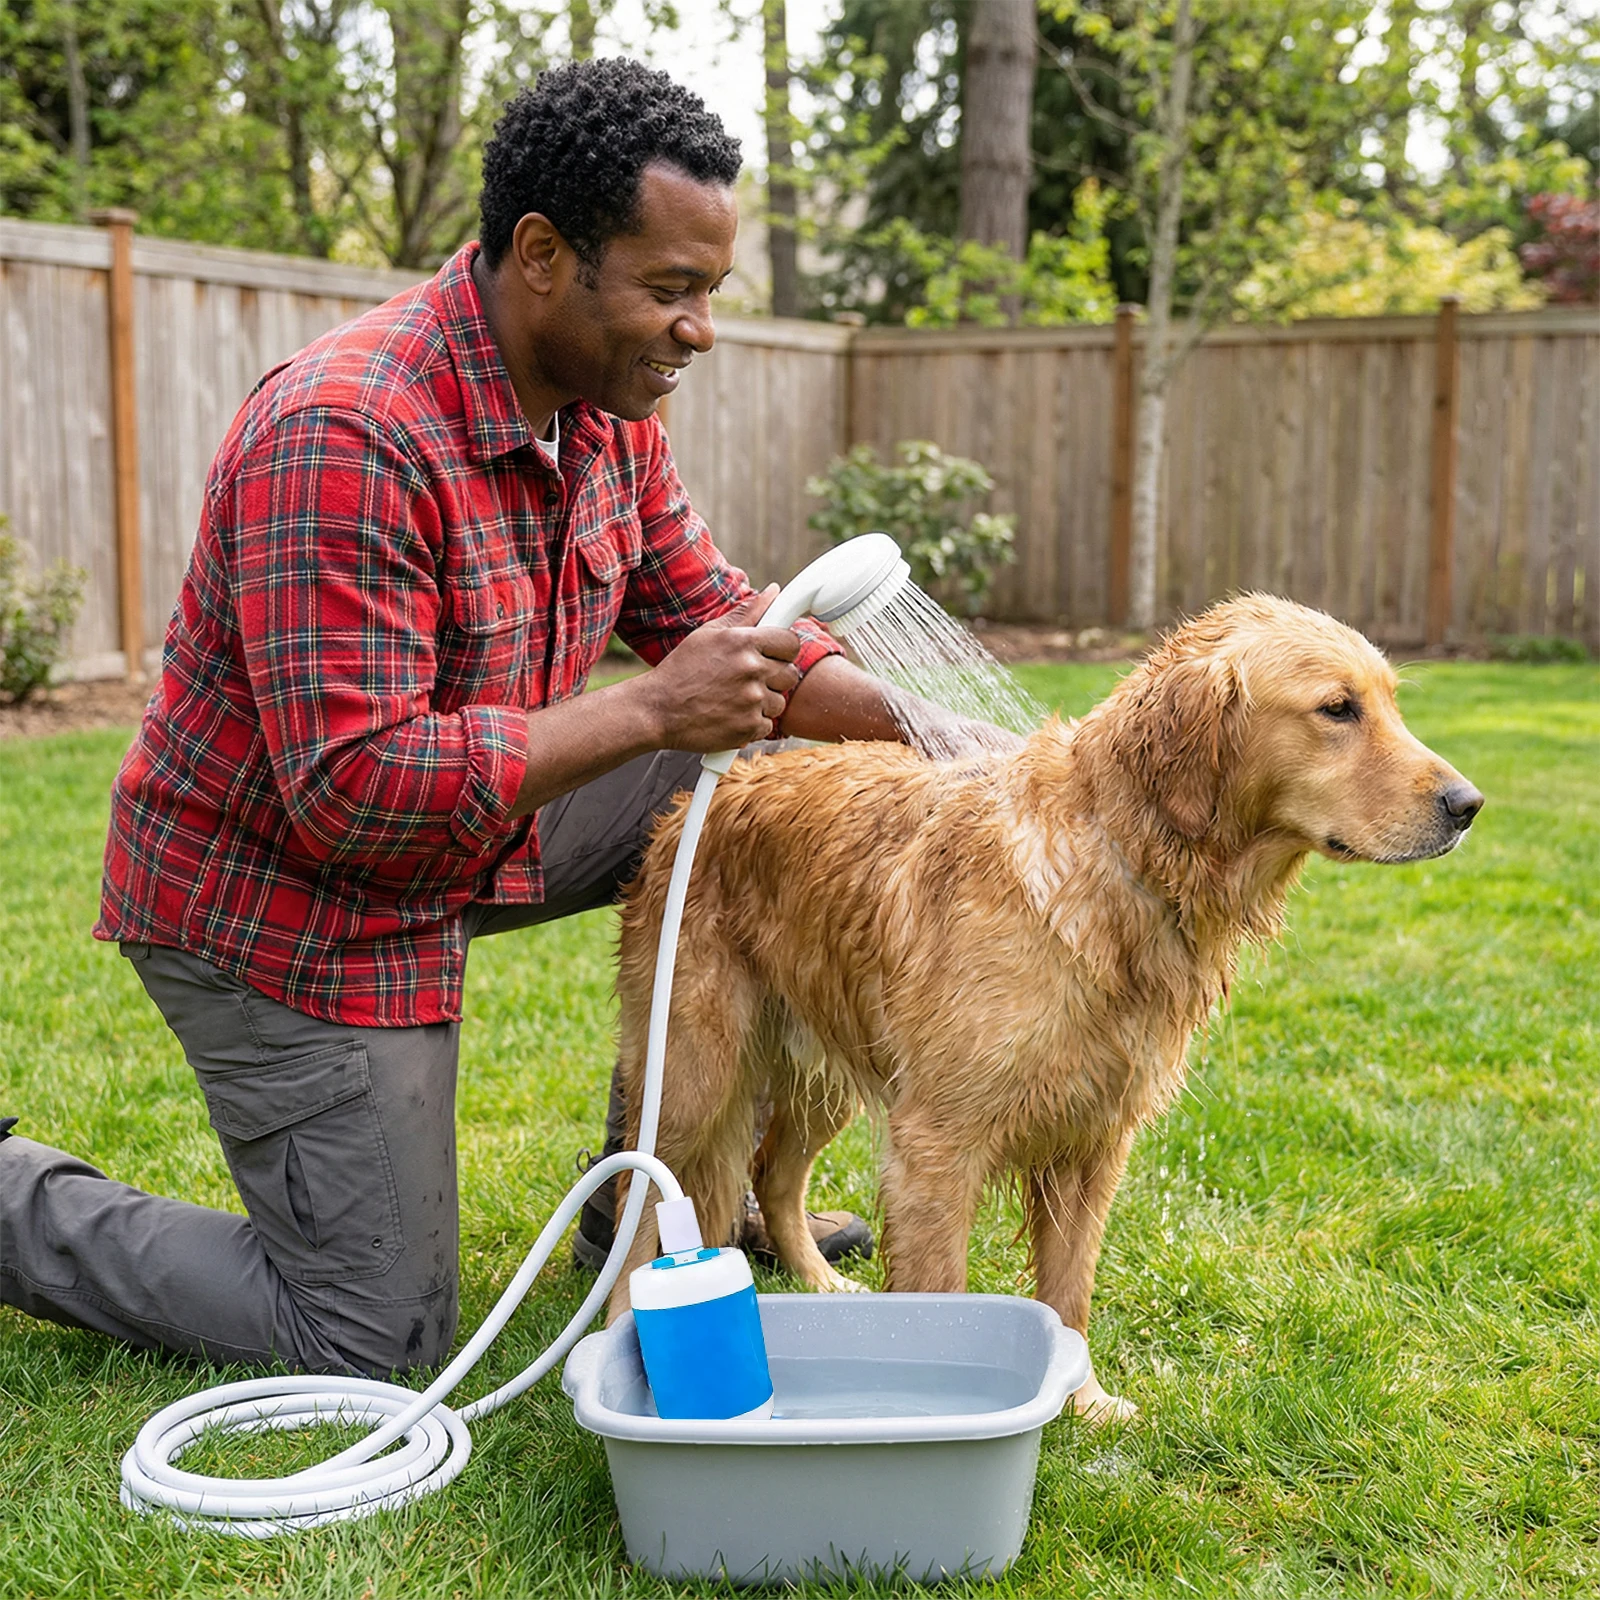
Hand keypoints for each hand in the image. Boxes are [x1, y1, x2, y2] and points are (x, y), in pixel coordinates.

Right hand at [638, 586, 802, 752]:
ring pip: (780, 701)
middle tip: (748, 679)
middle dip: (774, 677)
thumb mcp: (709, 634)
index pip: (791, 642)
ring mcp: (751, 701)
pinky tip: (730, 715)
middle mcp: (751, 670)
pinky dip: (752, 723)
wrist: (657, 710)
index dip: (783, 649)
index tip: (772, 655)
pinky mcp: (748, 728)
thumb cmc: (682, 669)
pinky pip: (768, 725)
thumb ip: (746, 613)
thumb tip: (774, 592)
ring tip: (734, 699)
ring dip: (763, 702)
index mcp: (743, 642)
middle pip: (791, 673)